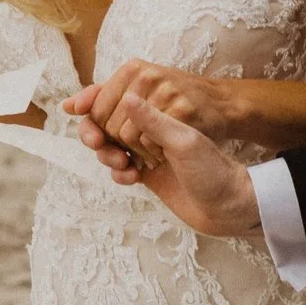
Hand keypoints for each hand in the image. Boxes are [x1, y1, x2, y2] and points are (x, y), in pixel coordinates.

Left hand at [65, 60, 236, 160]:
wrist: (220, 105)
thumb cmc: (174, 98)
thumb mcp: (138, 90)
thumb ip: (100, 96)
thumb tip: (66, 107)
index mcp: (133, 68)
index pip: (95, 108)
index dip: (97, 131)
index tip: (107, 142)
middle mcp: (148, 76)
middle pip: (109, 124)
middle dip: (114, 145)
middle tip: (127, 152)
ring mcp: (166, 92)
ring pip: (127, 136)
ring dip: (133, 153)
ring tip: (143, 154)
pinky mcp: (183, 112)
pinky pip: (151, 144)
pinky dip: (150, 156)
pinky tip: (156, 156)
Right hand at [75, 94, 260, 237]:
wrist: (229, 208)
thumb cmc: (214, 170)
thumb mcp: (184, 142)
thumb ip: (154, 121)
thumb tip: (127, 97)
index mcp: (161, 109)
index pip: (117, 97)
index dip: (93, 100)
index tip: (76, 108)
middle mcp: (152, 126)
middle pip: (106, 120)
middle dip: (95, 131)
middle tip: (96, 141)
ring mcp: (147, 149)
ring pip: (109, 145)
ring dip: (106, 153)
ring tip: (122, 163)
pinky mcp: (146, 172)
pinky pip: (119, 168)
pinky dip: (118, 173)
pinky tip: (131, 178)